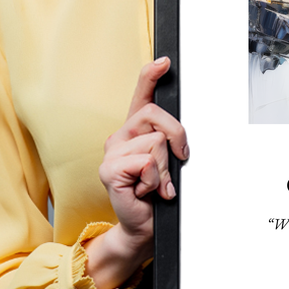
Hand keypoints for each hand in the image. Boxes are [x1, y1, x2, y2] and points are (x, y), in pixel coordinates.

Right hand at [84, 57, 188, 288]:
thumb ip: (169, 142)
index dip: (151, 75)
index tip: (165, 61)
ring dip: (165, 168)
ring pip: (156, 142)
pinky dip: (155, 180)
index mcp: (135, 131)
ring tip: (156, 183)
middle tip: (177, 161)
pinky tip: (146, 191)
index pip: (141, 95)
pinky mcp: (109, 170)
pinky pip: (147, 162)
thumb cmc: (157, 194)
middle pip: (156, 115)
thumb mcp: (168, 162)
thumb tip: (179, 135)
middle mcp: (120, 136)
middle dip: (176, 137)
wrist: (144, 226)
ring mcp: (112, 152)